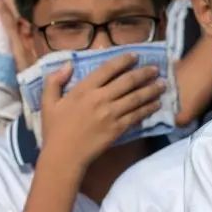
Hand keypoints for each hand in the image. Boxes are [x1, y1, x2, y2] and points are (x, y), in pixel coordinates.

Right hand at [39, 54, 163, 168]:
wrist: (64, 156)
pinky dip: (148, 108)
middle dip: (144, 73)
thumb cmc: (54, 130)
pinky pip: (136, 115)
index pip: (107, 69)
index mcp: (83, 89)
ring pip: (136, 98)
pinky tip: (156, 104)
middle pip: (127, 81)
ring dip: (151, 89)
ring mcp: (111, 114)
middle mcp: (100, 98)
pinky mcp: (118, 128)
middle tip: (155, 68)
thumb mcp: (48, 102)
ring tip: (163, 84)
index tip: (135, 55)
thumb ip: (55, 81)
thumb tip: (68, 64)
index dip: (123, 60)